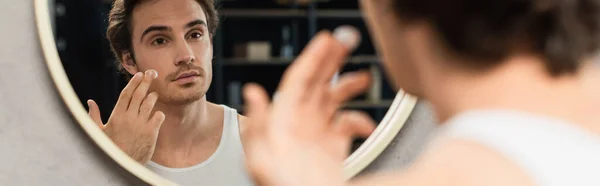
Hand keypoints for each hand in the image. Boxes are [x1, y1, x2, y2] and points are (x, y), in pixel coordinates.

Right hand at [87, 70, 164, 163]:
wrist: (123, 164)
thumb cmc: (110, 148)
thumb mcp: (98, 132)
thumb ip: (94, 116)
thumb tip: (90, 102)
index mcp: (116, 116)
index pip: (126, 94)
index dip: (133, 83)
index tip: (139, 74)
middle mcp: (129, 117)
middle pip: (139, 95)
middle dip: (146, 82)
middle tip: (152, 73)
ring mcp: (141, 124)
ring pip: (150, 104)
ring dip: (153, 96)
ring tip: (154, 93)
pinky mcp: (151, 132)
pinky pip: (159, 116)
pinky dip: (159, 113)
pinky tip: (157, 114)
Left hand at [242, 27, 375, 185]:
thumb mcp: (262, 161)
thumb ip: (258, 125)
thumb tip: (254, 92)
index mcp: (283, 123)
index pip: (298, 81)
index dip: (313, 58)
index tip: (327, 41)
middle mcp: (300, 126)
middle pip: (316, 85)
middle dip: (331, 63)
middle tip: (346, 43)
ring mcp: (316, 137)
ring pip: (333, 101)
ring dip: (347, 86)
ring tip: (363, 78)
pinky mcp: (332, 150)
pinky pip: (346, 126)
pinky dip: (359, 121)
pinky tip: (365, 125)